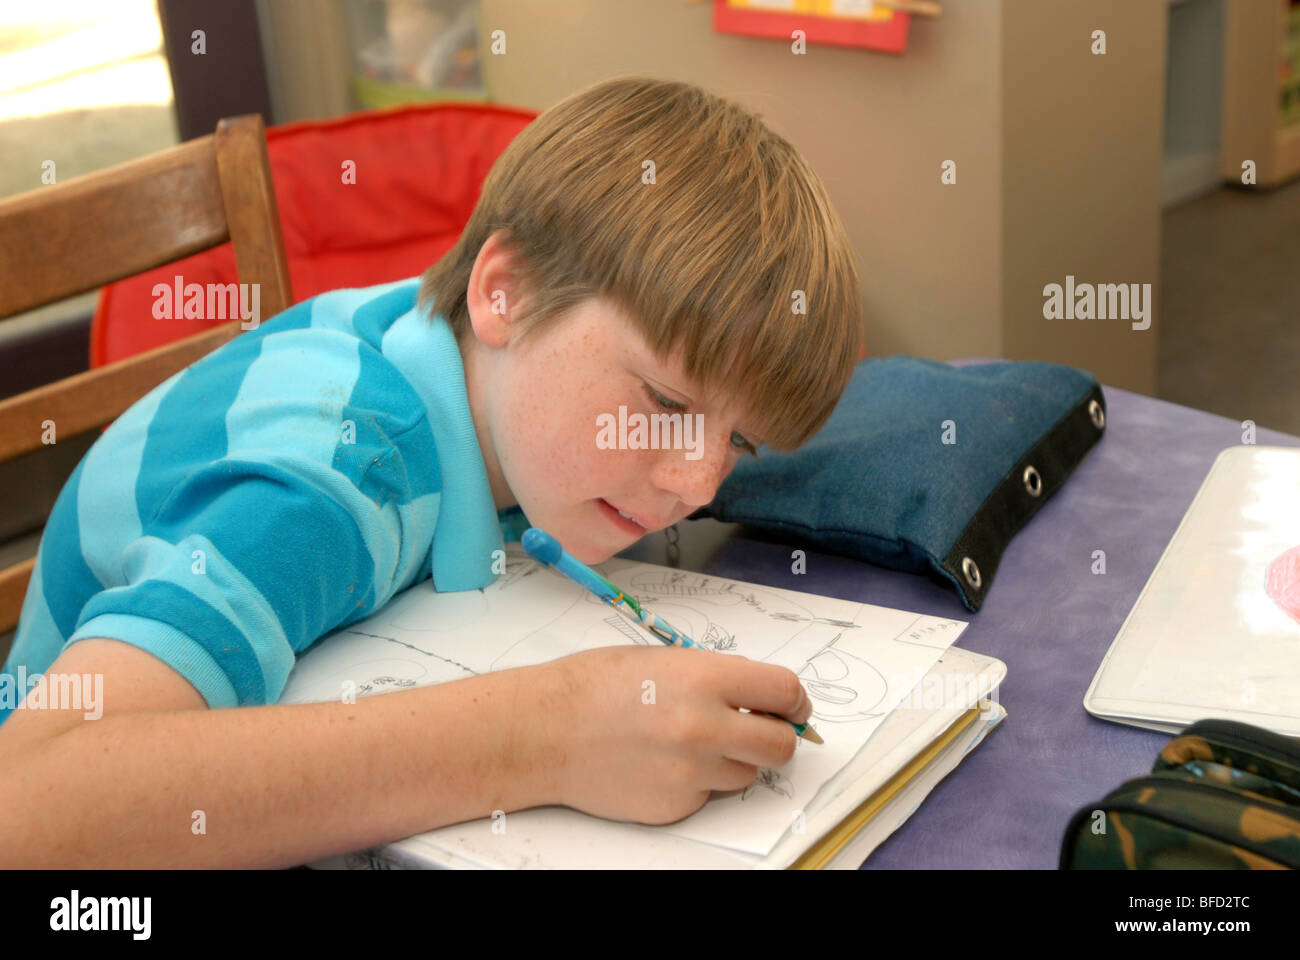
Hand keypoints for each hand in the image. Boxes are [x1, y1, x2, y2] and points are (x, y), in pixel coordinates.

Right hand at [534, 644, 811, 824]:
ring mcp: (691, 773)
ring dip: (732, 761)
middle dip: (777, 737)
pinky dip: (697, 783)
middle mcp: (705, 727)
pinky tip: (660, 763)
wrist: (541, 731)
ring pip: (746, 775)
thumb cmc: (593, 685)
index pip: (785, 692)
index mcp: (705, 678)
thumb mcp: (663, 658)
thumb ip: (716, 676)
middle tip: (761, 730)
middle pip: (780, 746)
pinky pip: (708, 797)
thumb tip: (760, 696)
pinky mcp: (675, 807)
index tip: (793, 708)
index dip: (795, 701)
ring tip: (689, 743)